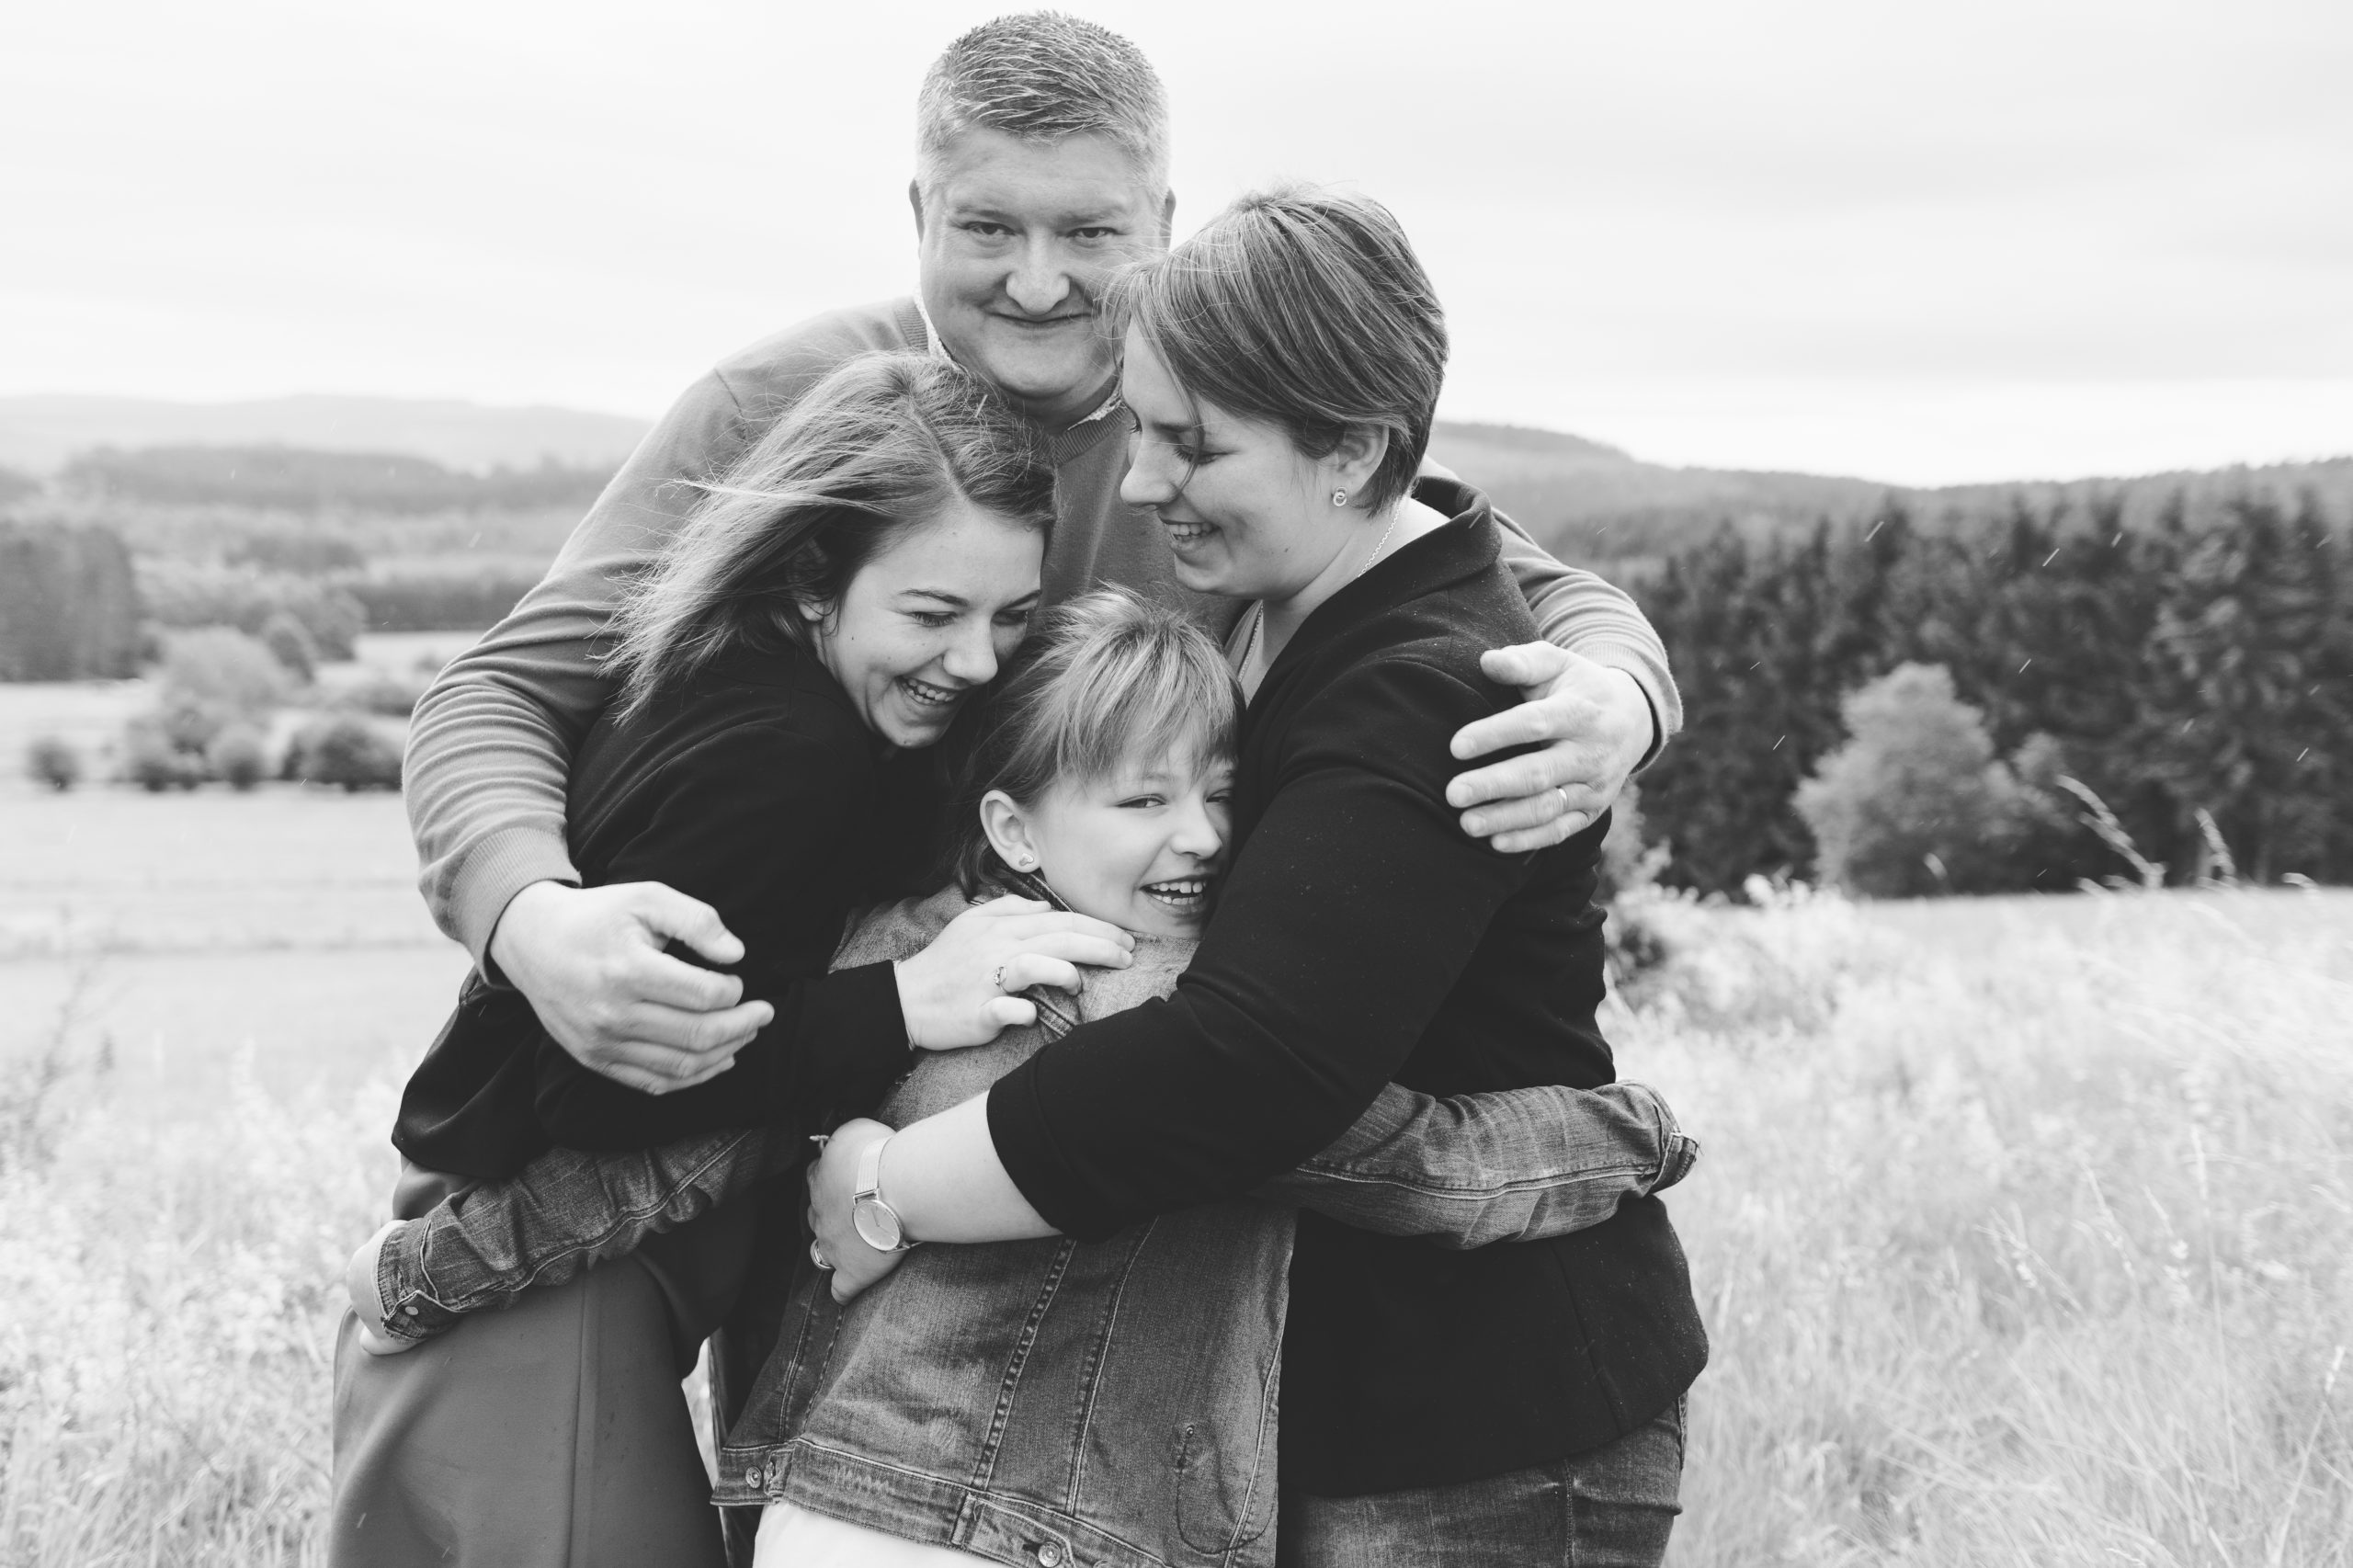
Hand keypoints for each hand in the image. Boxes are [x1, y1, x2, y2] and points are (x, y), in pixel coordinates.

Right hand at [488, 880, 773, 1094]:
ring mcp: (602, 1043)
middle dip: (743, 1026)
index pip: (703, 996)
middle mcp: (613, 1014)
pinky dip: (693, 1078)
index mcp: (628, 971)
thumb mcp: (647, 897)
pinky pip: (654, 1082)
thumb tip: (735, 954)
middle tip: (764, 1012)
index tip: (738, 980)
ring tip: (746, 1034)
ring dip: (725, 1053)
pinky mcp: (595, 1060)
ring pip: (681, 1066)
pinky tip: (718, 1060)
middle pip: (698, 1035)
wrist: (532, 942)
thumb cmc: (597, 916)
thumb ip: (696, 920)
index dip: (733, 991)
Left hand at [805, 1120, 907, 1304]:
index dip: (831, 1177)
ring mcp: (832, 1245)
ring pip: (822, 1250)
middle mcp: (820, 1213)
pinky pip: (841, 1289)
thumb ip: (845, 1139)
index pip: (816, 1176)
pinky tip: (849, 1291)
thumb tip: (845, 1142)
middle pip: (816, 1215)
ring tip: (854, 1245)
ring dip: (834, 1247)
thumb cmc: (876, 1154)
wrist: (892, 1188)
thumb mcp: (855, 1130)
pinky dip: (843, 1290)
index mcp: (821, 1179)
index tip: (849, 1176)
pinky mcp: (852, 1271)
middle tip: (857, 1209)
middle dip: (831, 1214)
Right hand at [892, 895, 1133, 1049]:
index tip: (1123, 939)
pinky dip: (1025, 1010)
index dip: (1098, 928)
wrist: (906, 998)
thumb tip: (1045, 908)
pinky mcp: (979, 1011)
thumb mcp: (971, 923)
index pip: (1060, 920)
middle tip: (1128, 955)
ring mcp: (988, 980)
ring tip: (1081, 984)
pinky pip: (1009, 1009)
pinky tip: (1033, 1013)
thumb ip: (1008, 908)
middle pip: (1060, 939)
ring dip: (1067, 973)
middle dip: (1102, 945)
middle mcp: (998, 948)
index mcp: (1001, 926)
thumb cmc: (945, 963)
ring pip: (1036, 965)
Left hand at [1445, 645, 1653, 852]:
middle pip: (1539, 773)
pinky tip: (1496, 844)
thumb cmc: (1579, 687)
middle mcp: (1591, 752)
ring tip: (1466, 824)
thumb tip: (1487, 662)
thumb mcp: (1558, 663)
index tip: (1455, 746)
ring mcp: (1594, 786)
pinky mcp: (1592, 810)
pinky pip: (1561, 830)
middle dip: (1494, 785)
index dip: (1494, 735)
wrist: (1633, 718)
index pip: (1534, 723)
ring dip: (1506, 819)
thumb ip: (1523, 662)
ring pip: (1548, 807)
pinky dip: (1530, 840)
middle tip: (1453, 793)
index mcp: (1580, 712)